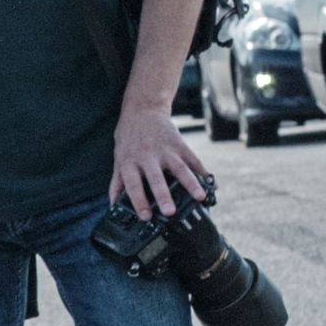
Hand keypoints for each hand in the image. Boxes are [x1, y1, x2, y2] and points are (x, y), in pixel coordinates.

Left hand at [111, 101, 209, 218]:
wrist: (143, 109)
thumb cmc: (129, 137)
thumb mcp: (119, 158)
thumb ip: (117, 182)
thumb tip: (112, 205)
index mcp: (130, 162)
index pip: (133, 185)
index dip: (138, 201)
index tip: (146, 216)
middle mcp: (148, 156)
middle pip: (156, 179)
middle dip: (164, 196)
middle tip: (170, 212)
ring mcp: (166, 150)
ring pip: (180, 169)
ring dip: (191, 184)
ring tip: (200, 198)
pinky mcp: (179, 144)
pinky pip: (193, 160)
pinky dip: (204, 172)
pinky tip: (212, 185)